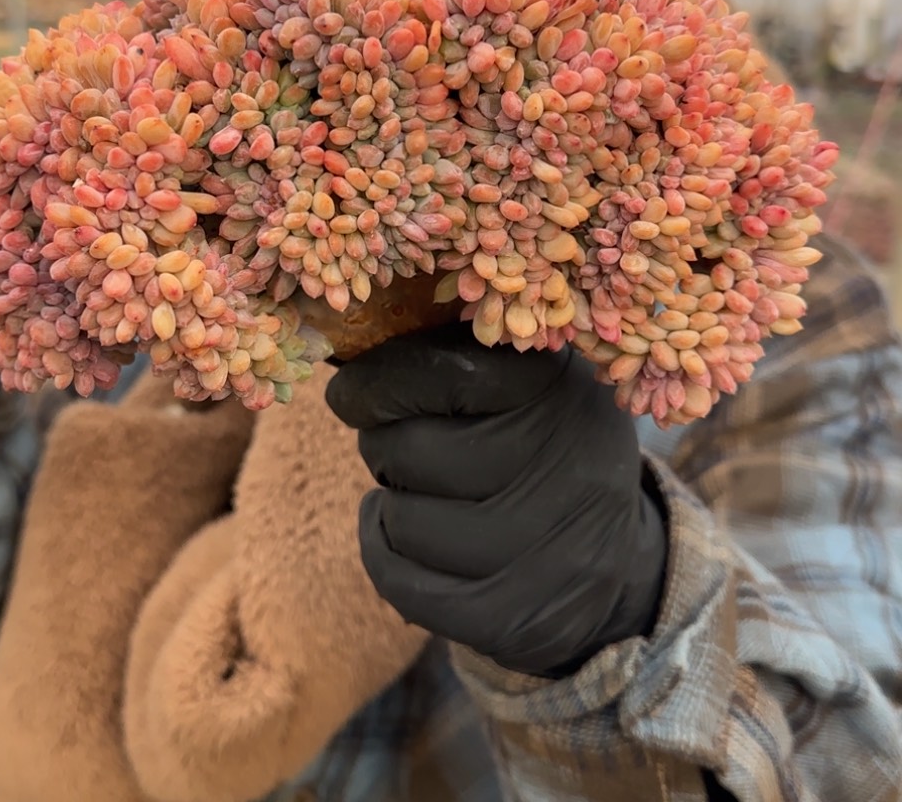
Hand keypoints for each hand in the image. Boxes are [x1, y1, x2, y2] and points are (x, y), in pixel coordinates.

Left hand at [325, 325, 667, 677]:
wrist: (614, 556)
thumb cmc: (538, 442)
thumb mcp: (526, 377)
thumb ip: (453, 351)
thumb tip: (349, 345)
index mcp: (557, 387)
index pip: (439, 372)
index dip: (377, 381)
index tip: (353, 389)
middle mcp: (563, 467)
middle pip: (406, 450)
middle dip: (382, 445)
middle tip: (401, 442)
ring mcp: (546, 550)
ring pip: (401, 519)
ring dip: (390, 501)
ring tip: (421, 488)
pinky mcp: (518, 617)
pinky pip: (401, 584)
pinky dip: (382, 551)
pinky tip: (400, 532)